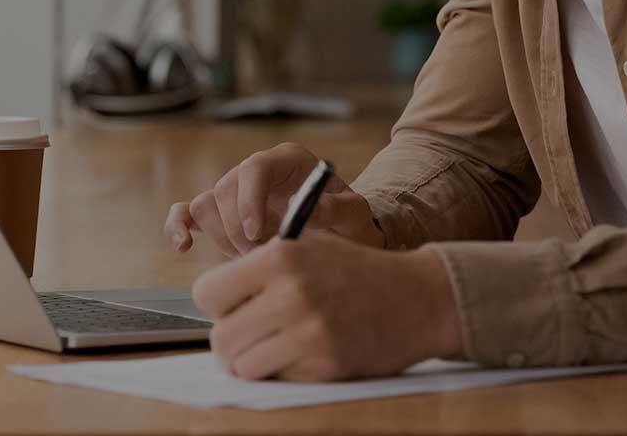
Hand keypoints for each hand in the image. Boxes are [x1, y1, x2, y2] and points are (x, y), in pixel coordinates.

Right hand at [165, 142, 383, 256]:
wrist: (339, 237)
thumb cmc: (347, 222)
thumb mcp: (354, 215)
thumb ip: (337, 209)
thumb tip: (308, 208)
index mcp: (287, 160)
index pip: (256, 167)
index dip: (250, 199)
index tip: (257, 234)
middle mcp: (257, 171)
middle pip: (226, 188)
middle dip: (239, 229)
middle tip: (261, 255)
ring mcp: (236, 191)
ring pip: (207, 204)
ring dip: (223, 236)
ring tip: (252, 256)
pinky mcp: (221, 214)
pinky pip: (187, 212)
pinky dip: (179, 226)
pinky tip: (184, 246)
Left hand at [193, 232, 462, 380]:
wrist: (420, 298)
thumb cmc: (360, 272)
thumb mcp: (311, 246)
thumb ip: (262, 265)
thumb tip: (213, 298)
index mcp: (280, 258)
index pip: (206, 293)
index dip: (219, 304)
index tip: (236, 306)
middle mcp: (289, 294)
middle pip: (220, 337)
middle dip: (234, 340)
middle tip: (256, 333)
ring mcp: (307, 333)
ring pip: (242, 365)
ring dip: (255, 360)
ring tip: (280, 345)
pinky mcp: (324, 365)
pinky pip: (277, 379)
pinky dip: (285, 372)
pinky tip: (308, 353)